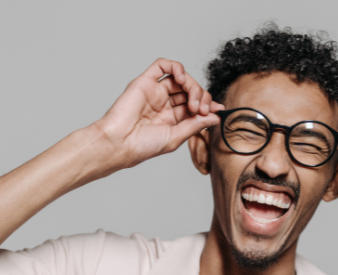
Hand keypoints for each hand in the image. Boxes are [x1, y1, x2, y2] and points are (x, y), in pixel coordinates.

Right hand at [90, 58, 223, 174]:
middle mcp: (164, 104)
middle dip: (202, 97)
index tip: (218, 110)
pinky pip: (162, 66)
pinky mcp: (145, 81)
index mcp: (172, 119)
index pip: (195, 105)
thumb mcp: (176, 137)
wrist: (120, 143)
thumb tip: (214, 117)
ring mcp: (155, 92)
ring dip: (193, 86)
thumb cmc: (142, 146)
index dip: (208, 106)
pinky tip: (182, 79)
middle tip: (200, 109)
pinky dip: (176, 68)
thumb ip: (195, 125)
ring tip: (192, 101)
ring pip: (181, 78)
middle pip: (190, 90)